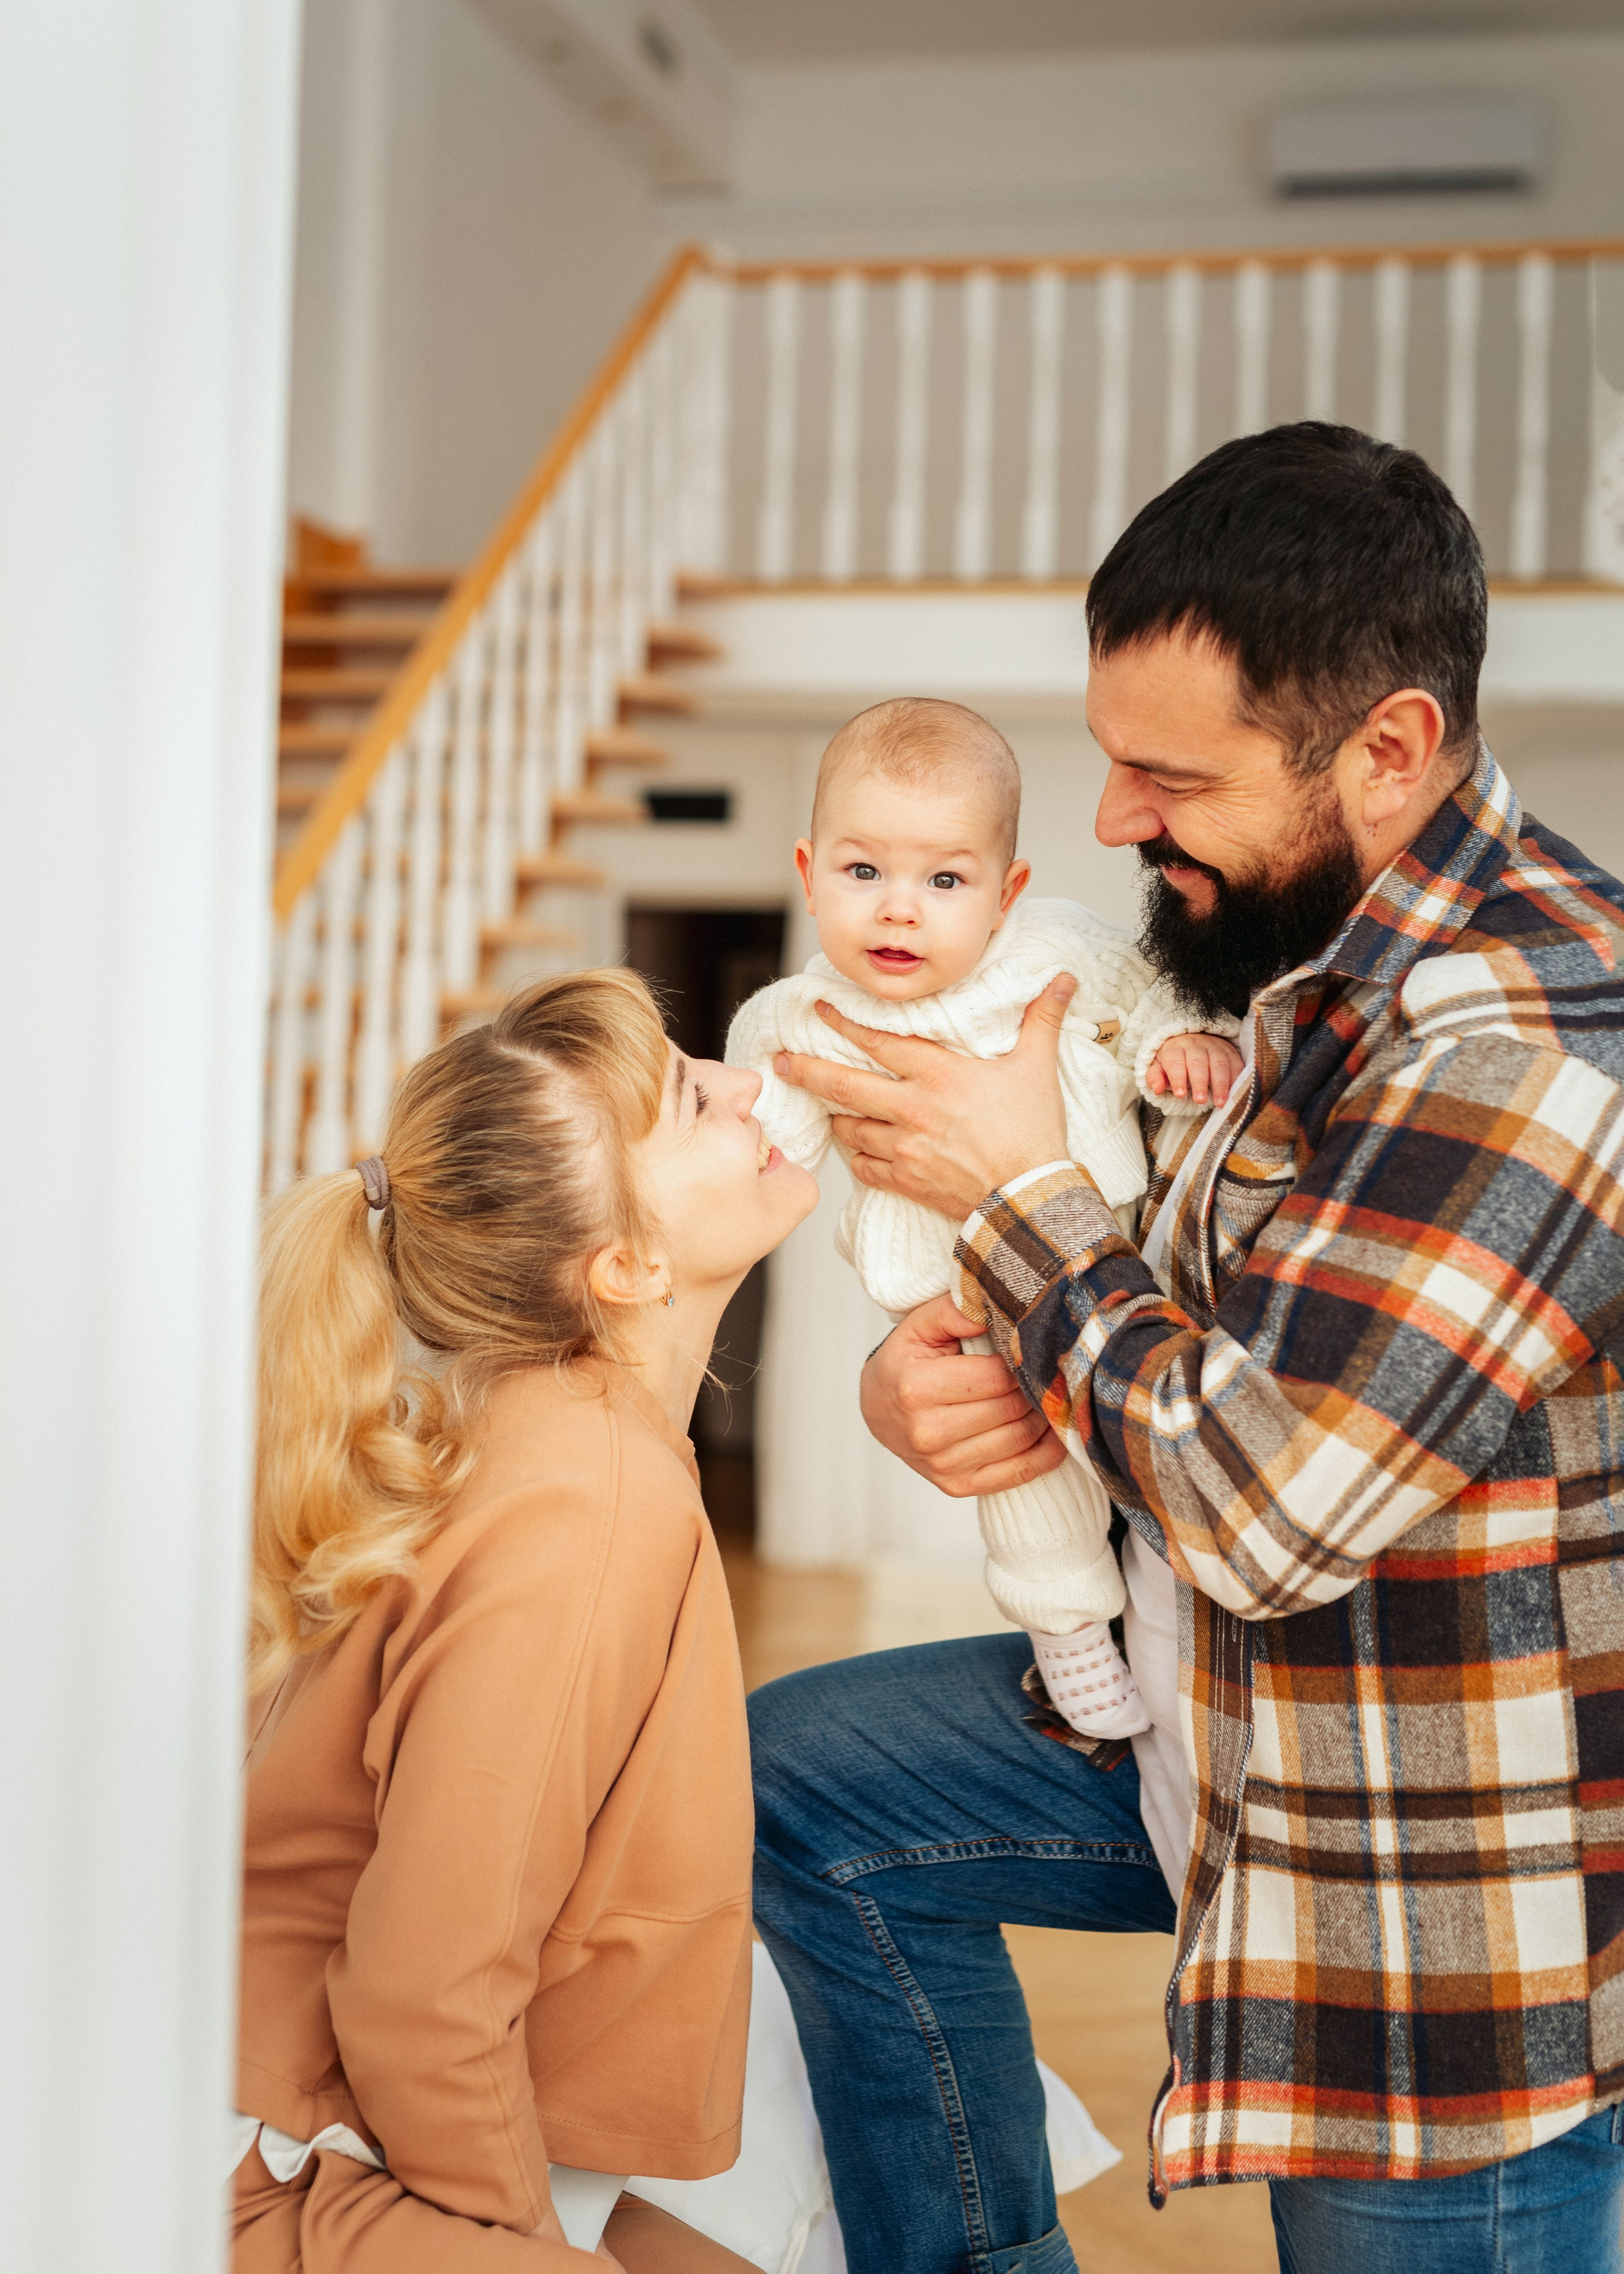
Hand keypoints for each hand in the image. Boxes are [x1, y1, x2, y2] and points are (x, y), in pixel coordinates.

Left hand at [773, 976, 1075, 1220]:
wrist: (1031, 1198)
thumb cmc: (1034, 1133)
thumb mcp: (1037, 1068)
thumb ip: (1041, 1019)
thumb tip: (1064, 979)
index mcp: (937, 1073)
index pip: (877, 1040)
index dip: (843, 1022)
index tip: (818, 1009)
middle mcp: (912, 1107)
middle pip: (843, 1084)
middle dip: (806, 1070)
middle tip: (781, 1062)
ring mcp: (904, 1147)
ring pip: (850, 1128)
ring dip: (836, 1116)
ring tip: (825, 1108)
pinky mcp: (905, 1181)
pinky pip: (864, 1167)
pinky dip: (857, 1157)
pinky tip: (856, 1150)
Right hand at [860, 1294, 1067, 1497]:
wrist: (877, 1409)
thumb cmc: (903, 1364)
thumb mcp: (919, 1326)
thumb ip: (955, 1310)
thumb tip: (994, 1307)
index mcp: (918, 1389)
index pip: (997, 1377)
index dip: (1021, 1361)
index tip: (1029, 1349)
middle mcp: (928, 1433)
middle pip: (1011, 1408)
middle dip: (1034, 1387)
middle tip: (1047, 1370)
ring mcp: (943, 1465)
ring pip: (1020, 1438)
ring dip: (1043, 1417)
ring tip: (1047, 1394)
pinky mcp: (957, 1486)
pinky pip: (1019, 1473)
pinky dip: (1046, 1453)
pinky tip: (1055, 1433)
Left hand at [1146, 1032, 1243, 1106]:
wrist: (1191, 1040)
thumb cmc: (1174, 1060)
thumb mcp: (1158, 1066)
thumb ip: (1155, 1077)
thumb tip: (1157, 1089)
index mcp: (1175, 1048)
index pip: (1175, 1062)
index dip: (1178, 1078)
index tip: (1180, 1094)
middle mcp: (1195, 1044)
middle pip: (1198, 1062)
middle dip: (1200, 1082)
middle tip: (1200, 1100)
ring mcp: (1215, 1046)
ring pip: (1219, 1063)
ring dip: (1220, 1084)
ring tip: (1219, 1102)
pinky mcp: (1229, 1050)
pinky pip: (1235, 1063)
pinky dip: (1236, 1078)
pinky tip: (1234, 1092)